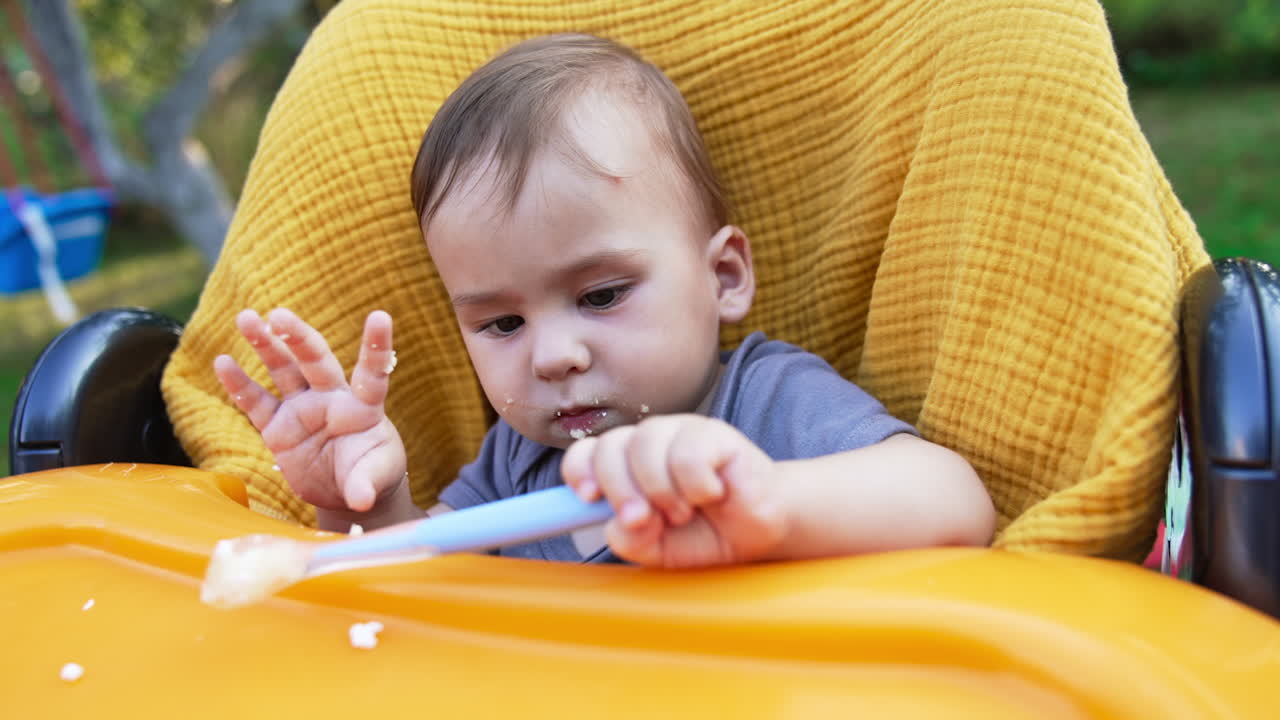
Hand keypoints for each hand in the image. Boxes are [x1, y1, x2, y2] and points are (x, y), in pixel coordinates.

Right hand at [213, 308, 406, 516]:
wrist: (345, 491)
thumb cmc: (371, 474)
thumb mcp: (374, 478)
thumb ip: (365, 484)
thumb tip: (361, 499)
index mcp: (364, 407)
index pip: (372, 372)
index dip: (376, 346)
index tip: (381, 316)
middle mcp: (331, 399)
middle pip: (315, 360)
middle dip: (298, 337)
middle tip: (279, 315)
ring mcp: (302, 409)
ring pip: (283, 370)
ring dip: (266, 344)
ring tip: (247, 318)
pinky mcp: (278, 427)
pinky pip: (256, 402)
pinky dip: (239, 384)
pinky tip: (223, 362)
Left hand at [560, 415, 785, 566]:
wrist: (759, 532)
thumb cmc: (704, 533)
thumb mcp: (657, 550)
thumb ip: (630, 541)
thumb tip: (618, 524)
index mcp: (627, 464)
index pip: (586, 453)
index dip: (580, 471)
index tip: (590, 499)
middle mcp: (650, 441)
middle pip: (610, 446)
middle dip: (619, 489)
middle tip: (643, 519)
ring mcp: (682, 431)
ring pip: (645, 445)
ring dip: (662, 491)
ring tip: (684, 512)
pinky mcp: (716, 433)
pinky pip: (688, 452)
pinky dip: (696, 485)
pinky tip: (711, 494)